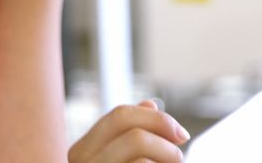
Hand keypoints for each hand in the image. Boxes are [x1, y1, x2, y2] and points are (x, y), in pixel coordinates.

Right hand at [67, 99, 190, 162]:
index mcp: (82, 151)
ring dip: (168, 155)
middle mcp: (80, 160)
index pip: (120, 114)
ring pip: (137, 140)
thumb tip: (150, 103)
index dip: (155, 118)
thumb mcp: (128, 162)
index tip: (181, 134)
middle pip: (124, 118)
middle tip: (180, 155)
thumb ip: (133, 136)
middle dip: (161, 128)